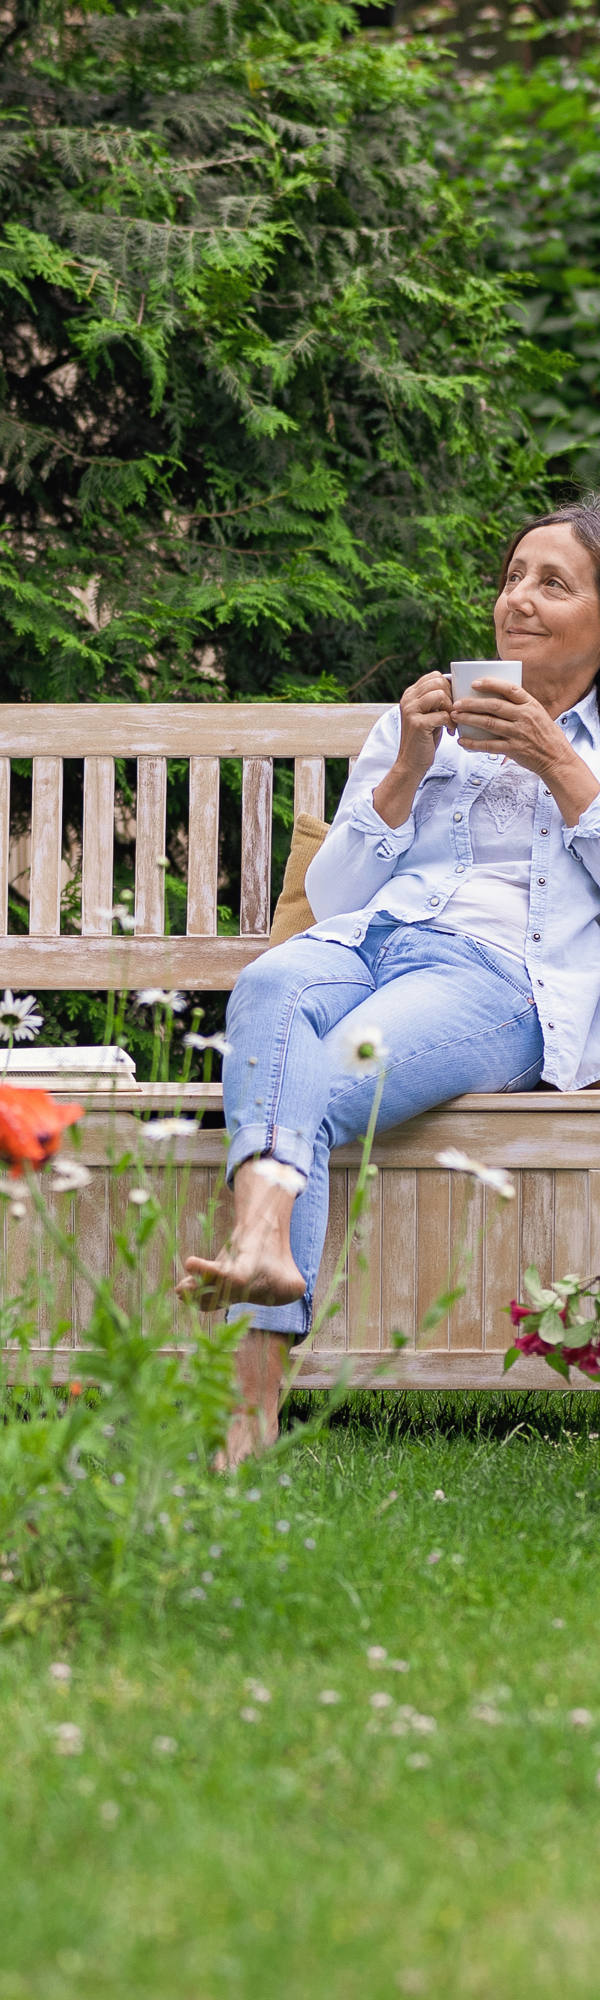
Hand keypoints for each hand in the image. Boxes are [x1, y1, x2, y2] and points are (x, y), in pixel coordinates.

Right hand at [396, 671, 455, 782]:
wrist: (411, 762)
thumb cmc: (425, 738)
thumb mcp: (429, 714)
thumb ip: (436, 700)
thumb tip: (456, 685)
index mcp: (410, 694)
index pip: (434, 676)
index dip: (449, 686)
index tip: (452, 702)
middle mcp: (408, 699)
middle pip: (438, 682)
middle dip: (451, 696)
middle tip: (453, 712)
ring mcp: (411, 710)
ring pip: (440, 695)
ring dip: (451, 708)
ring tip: (451, 721)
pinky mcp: (417, 723)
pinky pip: (443, 715)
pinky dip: (451, 723)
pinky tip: (450, 731)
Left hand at [451, 680, 565, 775]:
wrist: (557, 758)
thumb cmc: (546, 735)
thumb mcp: (538, 714)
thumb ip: (520, 706)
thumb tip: (495, 697)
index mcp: (531, 705)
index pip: (510, 688)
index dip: (491, 684)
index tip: (475, 683)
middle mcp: (524, 717)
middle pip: (494, 706)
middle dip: (472, 703)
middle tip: (457, 703)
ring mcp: (519, 733)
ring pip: (489, 723)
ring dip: (469, 719)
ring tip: (456, 716)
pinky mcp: (514, 750)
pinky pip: (489, 746)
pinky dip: (474, 744)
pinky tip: (463, 742)